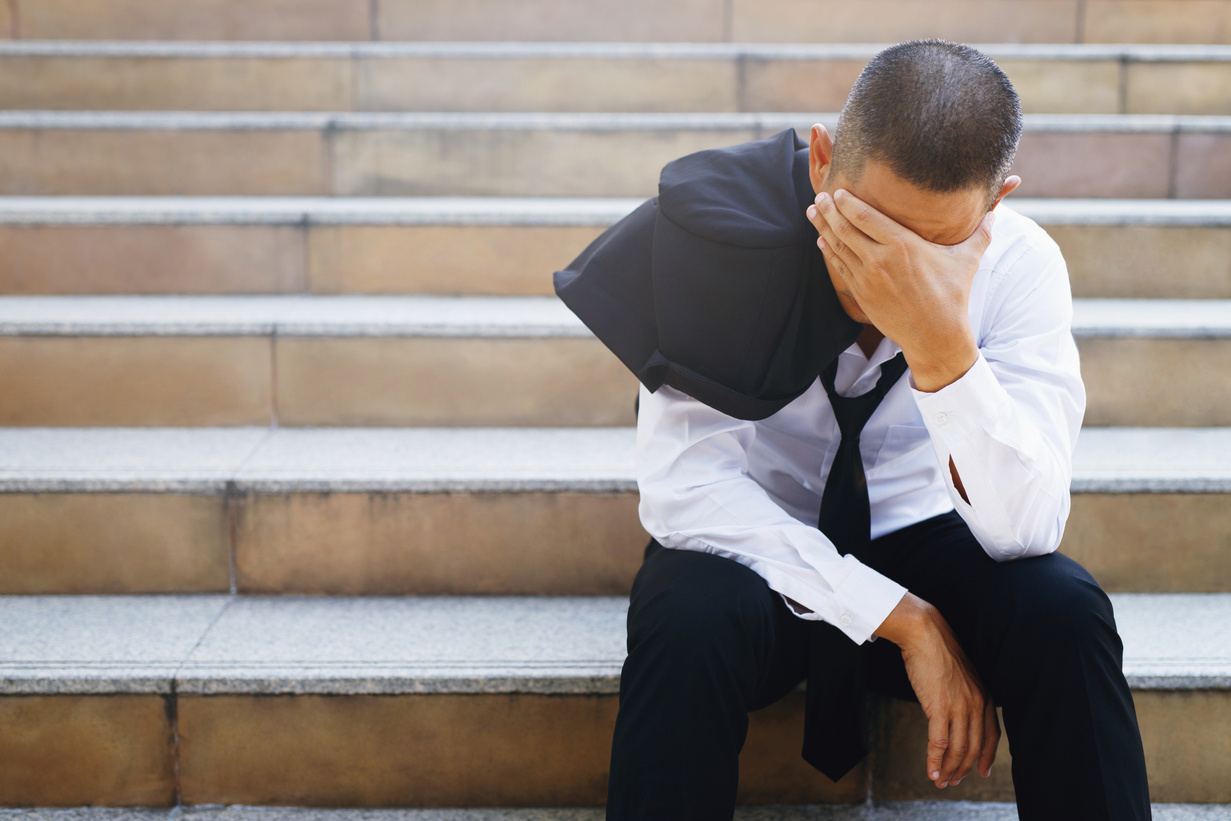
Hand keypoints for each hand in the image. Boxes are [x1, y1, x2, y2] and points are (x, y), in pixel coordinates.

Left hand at [806, 188, 993, 391]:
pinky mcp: (861, 294)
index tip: (837, 190)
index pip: (866, 216)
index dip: (847, 202)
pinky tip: (822, 241)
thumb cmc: (952, 296)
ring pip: (838, 246)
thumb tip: (996, 211)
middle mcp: (880, 259)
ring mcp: (867, 278)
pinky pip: (840, 267)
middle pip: (846, 228)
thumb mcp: (967, 260)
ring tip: (813, 211)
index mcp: (903, 245)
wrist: (935, 336)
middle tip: (819, 195)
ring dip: (823, 227)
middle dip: (829, 209)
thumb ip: (980, 231)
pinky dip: (829, 252)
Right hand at [874, 593, 998, 787]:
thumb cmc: (937, 650)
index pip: (992, 735)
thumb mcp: (961, 675)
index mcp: (985, 695)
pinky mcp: (939, 707)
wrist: (925, 632)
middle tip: (952, 781)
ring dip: (949, 769)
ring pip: (958, 748)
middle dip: (963, 768)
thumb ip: (963, 695)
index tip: (981, 771)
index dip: (987, 756)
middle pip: (974, 747)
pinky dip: (935, 760)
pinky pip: (939, 742)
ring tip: (940, 781)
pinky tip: (930, 771)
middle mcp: (977, 703)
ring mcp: (959, 706)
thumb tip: (954, 712)